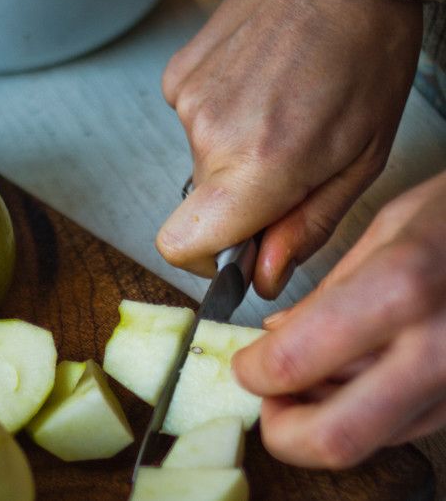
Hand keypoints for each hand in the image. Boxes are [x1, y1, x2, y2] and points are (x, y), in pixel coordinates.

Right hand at [156, 0, 421, 296]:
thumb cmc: (365, 59)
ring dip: (234, 153)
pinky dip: (223, 118)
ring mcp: (188, 101)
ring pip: (199, 162)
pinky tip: (257, 89)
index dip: (206, 259)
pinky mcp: (178, 77)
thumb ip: (305, 229)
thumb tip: (263, 276)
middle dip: (239, 199)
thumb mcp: (359, 161)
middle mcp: (210, 135)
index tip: (238, 247)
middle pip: (199, 205)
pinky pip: (192, 122)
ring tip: (277, 111)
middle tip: (285, 161)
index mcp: (260, 166)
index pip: (181, 244)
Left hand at [232, 170, 445, 468]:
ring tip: (309, 379)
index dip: (252, 374)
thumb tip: (277, 335)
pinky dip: (363, 413)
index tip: (244, 365)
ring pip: (369, 440)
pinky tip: (353, 378)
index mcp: (400, 288)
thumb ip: (328, 290)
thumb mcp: (390, 229)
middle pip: (334, 438)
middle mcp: (436, 350)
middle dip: (283, 431)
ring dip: (322, 420)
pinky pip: (403, 427)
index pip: (293, 362)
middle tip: (268, 399)